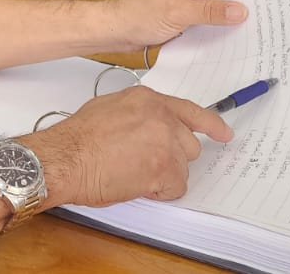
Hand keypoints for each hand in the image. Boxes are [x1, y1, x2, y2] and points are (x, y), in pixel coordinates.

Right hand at [20, 86, 231, 206]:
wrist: (65, 157)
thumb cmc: (77, 138)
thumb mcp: (110, 108)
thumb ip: (138, 113)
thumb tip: (146, 127)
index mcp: (148, 99)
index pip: (190, 111)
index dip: (211, 125)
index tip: (224, 133)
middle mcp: (162, 116)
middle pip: (188, 144)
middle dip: (172, 157)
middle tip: (144, 163)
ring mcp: (166, 141)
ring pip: (183, 167)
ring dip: (164, 174)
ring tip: (133, 172)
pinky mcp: (164, 167)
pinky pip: (175, 187)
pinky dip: (159, 192)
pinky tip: (136, 184)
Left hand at [103, 0, 246, 50]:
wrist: (116, 31)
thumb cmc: (139, 15)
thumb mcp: (179, 12)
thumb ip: (210, 12)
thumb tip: (239, 10)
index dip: (238, 1)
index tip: (252, 17)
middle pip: (220, 1)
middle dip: (231, 16)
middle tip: (248, 32)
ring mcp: (185, 7)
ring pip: (212, 16)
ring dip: (219, 28)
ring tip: (235, 42)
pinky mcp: (181, 22)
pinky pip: (202, 27)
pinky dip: (208, 35)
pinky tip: (216, 46)